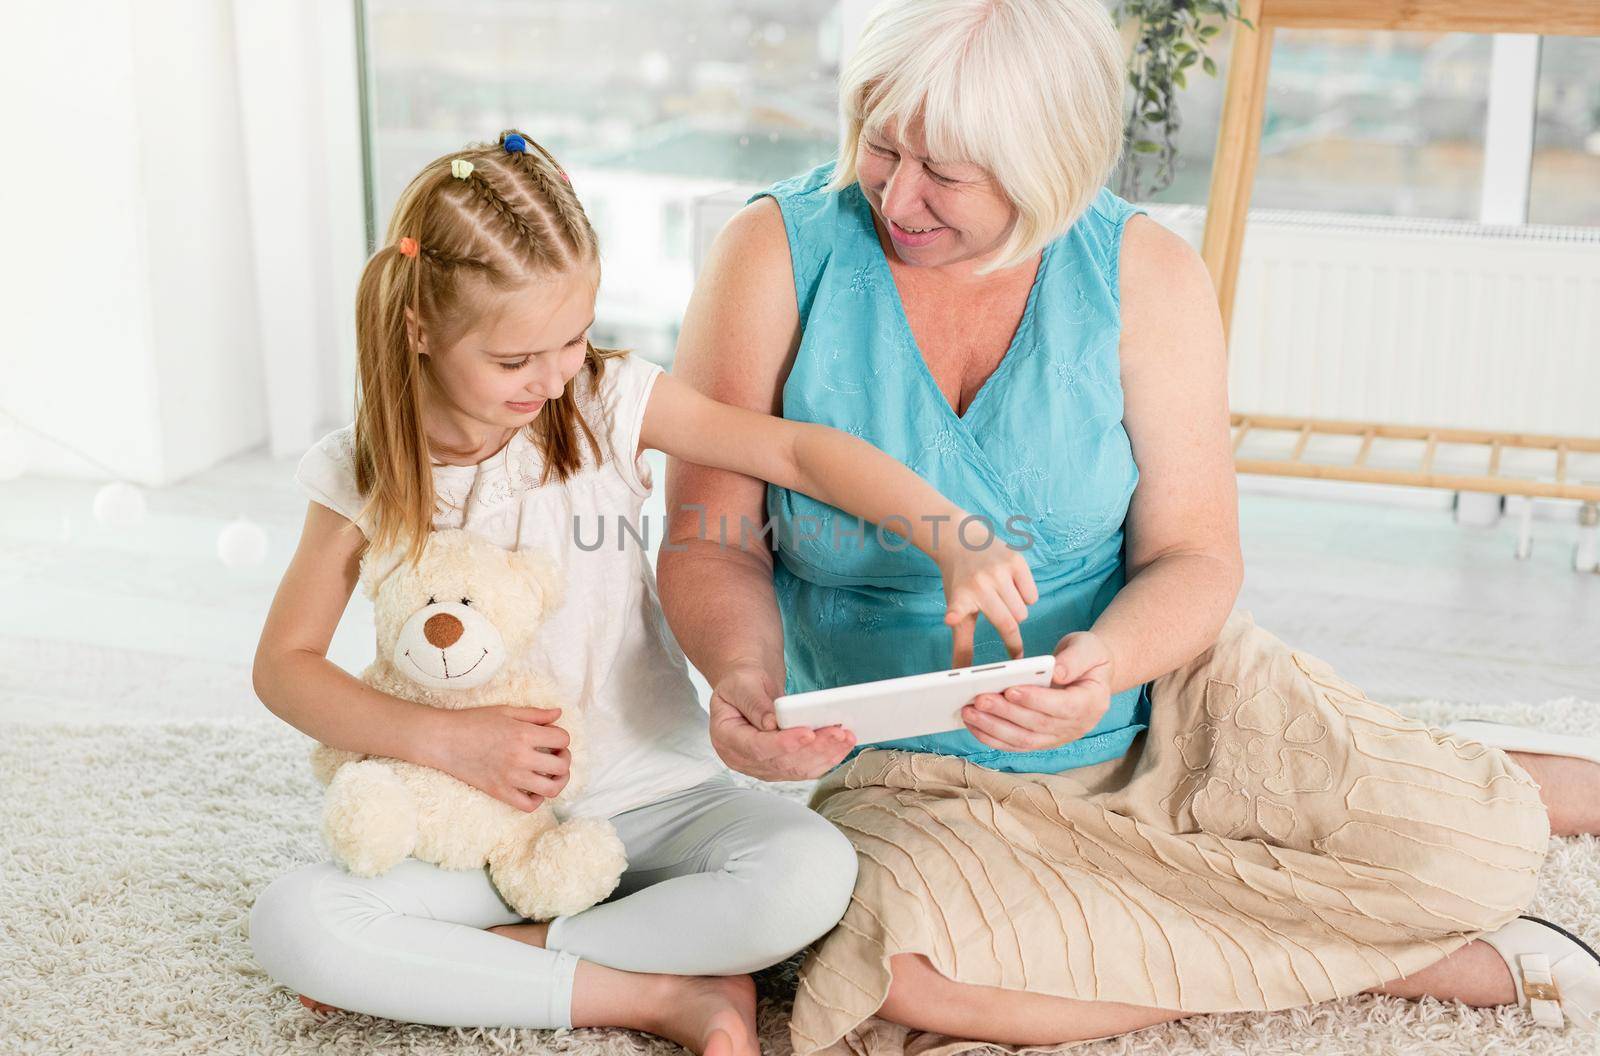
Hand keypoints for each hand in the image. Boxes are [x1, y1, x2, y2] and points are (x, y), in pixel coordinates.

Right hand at [426, 705, 571, 811]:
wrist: (444, 740)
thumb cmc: (473, 722)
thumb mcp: (506, 711)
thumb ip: (535, 714)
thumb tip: (559, 714)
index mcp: (523, 734)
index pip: (562, 740)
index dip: (562, 738)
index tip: (553, 738)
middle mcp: (520, 757)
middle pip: (562, 766)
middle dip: (564, 759)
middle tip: (555, 755)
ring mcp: (510, 778)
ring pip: (551, 789)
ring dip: (558, 781)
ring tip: (551, 774)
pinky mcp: (499, 793)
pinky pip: (529, 806)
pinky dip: (537, 799)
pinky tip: (533, 788)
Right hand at [709, 663, 856, 780]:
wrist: (748, 690)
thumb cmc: (742, 684)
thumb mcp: (741, 684)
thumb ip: (755, 703)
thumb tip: (773, 723)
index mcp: (726, 738)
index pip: (757, 747)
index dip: (783, 743)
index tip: (808, 733)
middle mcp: (742, 759)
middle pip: (781, 761)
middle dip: (813, 748)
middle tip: (838, 732)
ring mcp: (761, 767)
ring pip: (797, 769)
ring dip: (825, 755)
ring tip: (846, 737)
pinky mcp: (779, 768)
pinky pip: (804, 769)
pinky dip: (826, 759)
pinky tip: (842, 747)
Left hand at [938, 531, 1039, 666]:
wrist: (962, 540)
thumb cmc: (961, 582)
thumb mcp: (958, 610)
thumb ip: (961, 644)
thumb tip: (960, 673)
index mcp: (963, 597)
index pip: (969, 618)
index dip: (984, 632)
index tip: (996, 648)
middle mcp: (981, 583)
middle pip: (1011, 622)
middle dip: (1010, 629)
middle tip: (1002, 621)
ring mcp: (1000, 570)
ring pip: (1023, 611)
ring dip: (1016, 612)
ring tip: (1002, 599)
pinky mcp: (1016, 561)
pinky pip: (1032, 595)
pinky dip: (1025, 597)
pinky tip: (1011, 586)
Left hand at [961, 630, 1113, 751]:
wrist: (1090, 675)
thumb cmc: (1088, 658)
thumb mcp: (1088, 649)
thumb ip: (1074, 659)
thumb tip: (1056, 671)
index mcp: (1092, 703)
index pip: (1063, 706)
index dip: (1036, 700)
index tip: (1010, 690)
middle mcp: (1077, 726)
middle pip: (1037, 725)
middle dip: (1005, 712)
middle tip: (979, 699)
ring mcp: (1058, 737)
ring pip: (1023, 739)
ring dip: (993, 728)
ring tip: (969, 712)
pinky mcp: (1042, 741)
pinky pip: (1015, 744)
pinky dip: (992, 737)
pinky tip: (973, 724)